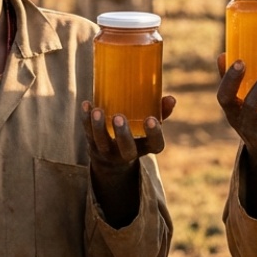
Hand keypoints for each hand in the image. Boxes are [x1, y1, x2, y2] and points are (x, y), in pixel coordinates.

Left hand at [82, 97, 172, 228]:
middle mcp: (127, 153)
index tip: (151, 119)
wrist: (113, 158)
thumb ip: (161, 112)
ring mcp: (109, 151)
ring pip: (102, 142)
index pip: (155, 145)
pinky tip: (86, 105)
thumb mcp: (150, 126)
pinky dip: (86, 119)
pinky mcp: (93, 144)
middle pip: (127, 149)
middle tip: (119, 117)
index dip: (154, 134)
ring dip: (98, 126)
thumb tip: (171, 98)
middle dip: (122, 135)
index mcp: (146, 148)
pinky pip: (88, 133)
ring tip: (97, 110)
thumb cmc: (138, 133)